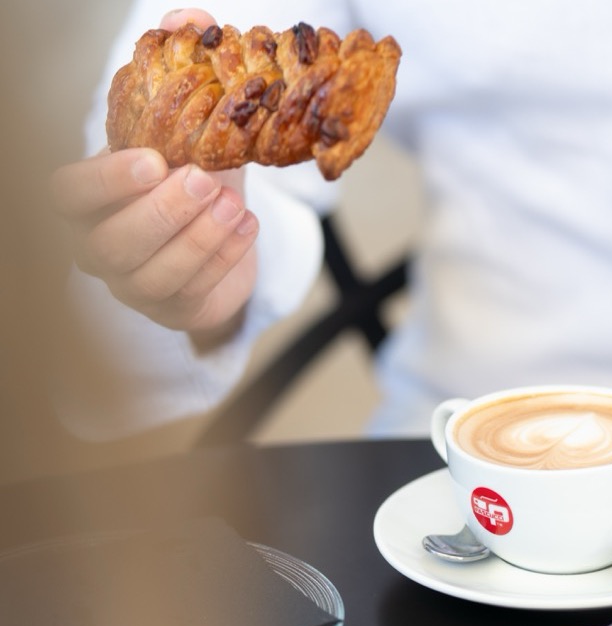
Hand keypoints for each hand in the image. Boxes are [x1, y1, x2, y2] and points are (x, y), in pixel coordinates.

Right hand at [48, 8, 258, 348]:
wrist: (225, 231)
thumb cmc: (193, 176)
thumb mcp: (188, 126)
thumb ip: (182, 71)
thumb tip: (191, 18)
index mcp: (90, 201)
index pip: (67, 197)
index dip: (104, 182)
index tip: (152, 160)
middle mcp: (100, 249)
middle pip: (112, 245)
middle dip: (163, 214)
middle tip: (205, 181)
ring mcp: (136, 289)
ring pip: (154, 277)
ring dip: (199, 240)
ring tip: (235, 206)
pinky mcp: (175, 313)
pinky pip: (193, 296)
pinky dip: (223, 260)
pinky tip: (247, 228)